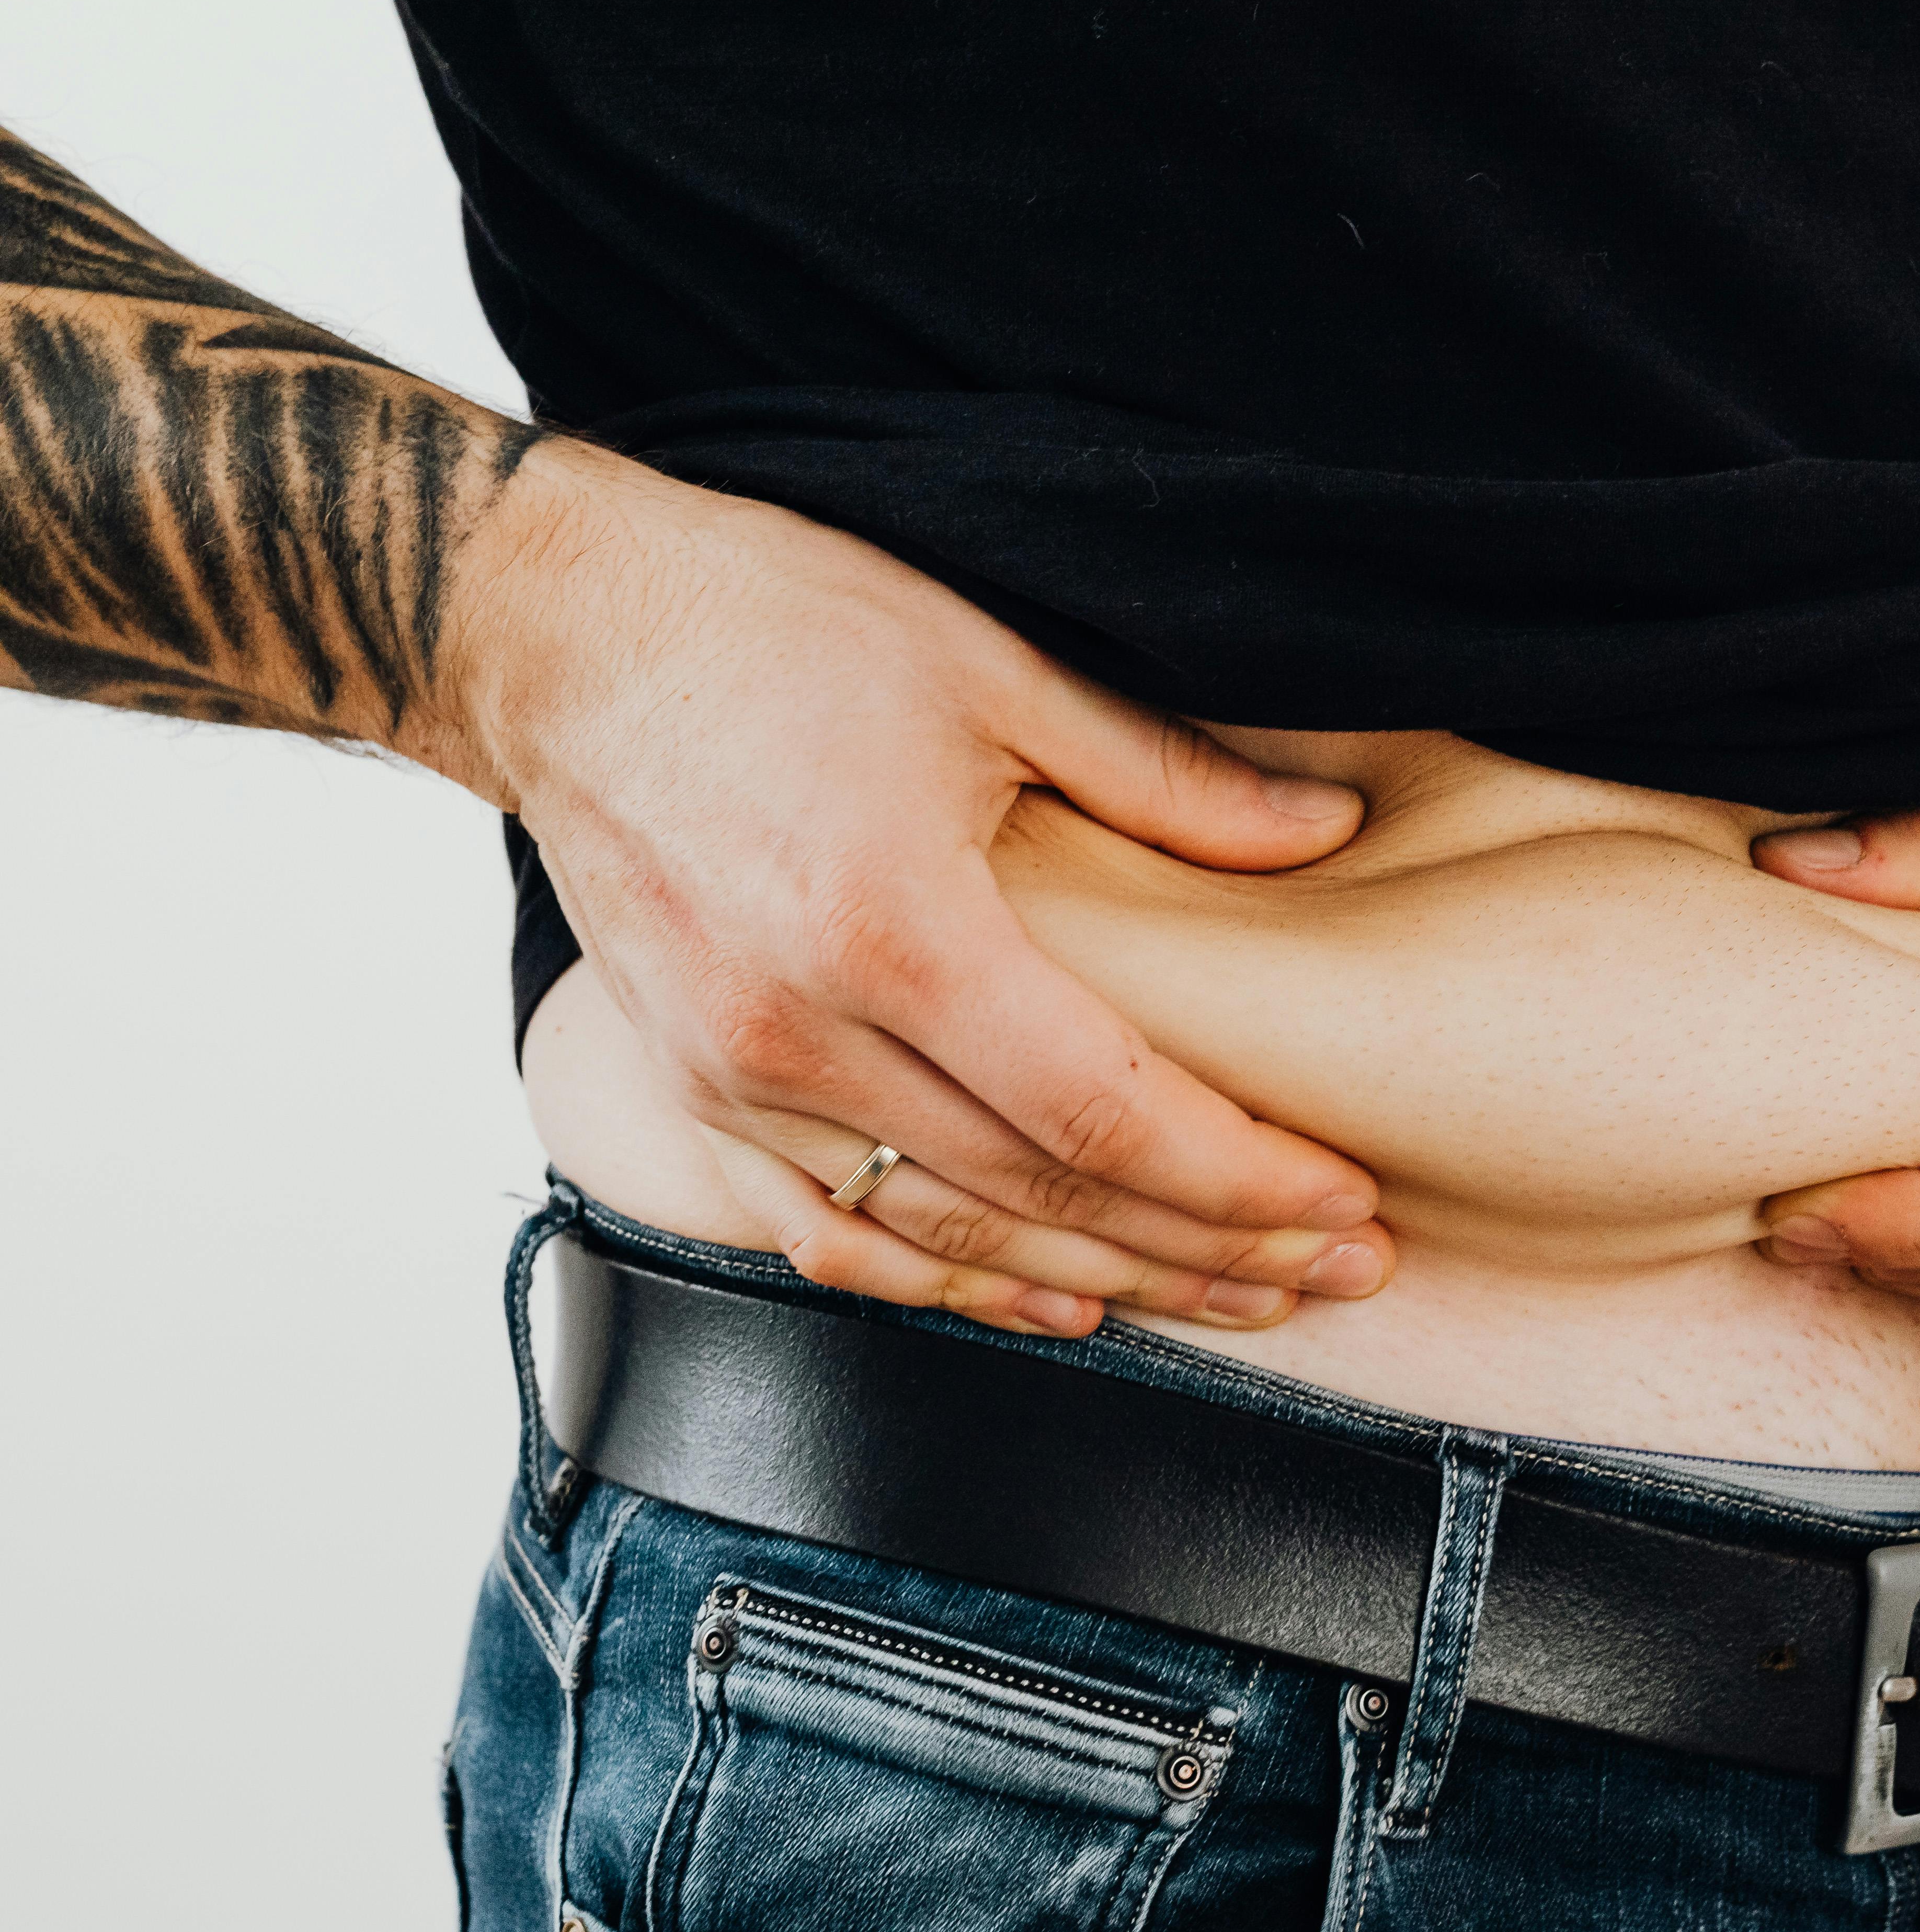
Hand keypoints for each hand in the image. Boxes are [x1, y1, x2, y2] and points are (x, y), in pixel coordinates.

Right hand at [445, 440, 1395, 1336]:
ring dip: (1106, 1285)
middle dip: (1211, 1249)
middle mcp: (803, 1033)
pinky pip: (829, 1238)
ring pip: (950, 1238)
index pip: (1106, 1113)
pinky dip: (948, 1286)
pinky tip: (1051, 1305)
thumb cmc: (774, 627)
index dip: (1241, 1177)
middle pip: (1046, 1196)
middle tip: (1338, 1276)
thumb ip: (1168, 778)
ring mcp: (733, 1078)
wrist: (560, 634)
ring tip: (1237, 1302)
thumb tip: (1327, 831)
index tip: (1347, 1204)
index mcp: (895, 930)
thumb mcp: (994, 671)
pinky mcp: (688, 1091)